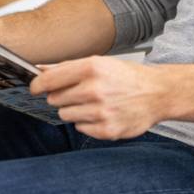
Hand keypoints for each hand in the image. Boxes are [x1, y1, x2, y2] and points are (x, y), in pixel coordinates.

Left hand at [30, 55, 169, 139]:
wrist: (157, 94)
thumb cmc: (128, 77)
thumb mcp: (100, 63)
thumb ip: (67, 67)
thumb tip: (39, 68)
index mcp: (92, 68)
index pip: (48, 80)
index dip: (38, 85)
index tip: (36, 87)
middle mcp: (95, 90)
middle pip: (54, 99)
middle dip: (62, 96)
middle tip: (80, 93)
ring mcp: (100, 112)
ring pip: (65, 115)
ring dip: (74, 110)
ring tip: (93, 103)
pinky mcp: (106, 130)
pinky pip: (80, 128)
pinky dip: (87, 122)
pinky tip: (102, 113)